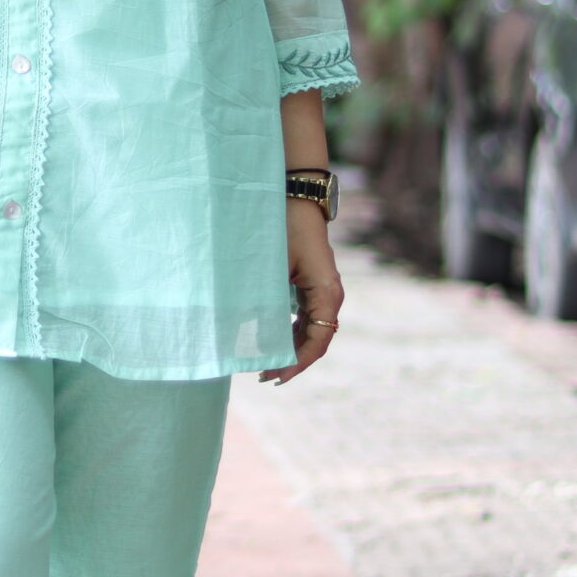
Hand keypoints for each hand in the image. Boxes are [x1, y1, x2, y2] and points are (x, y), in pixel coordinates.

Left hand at [259, 198, 342, 384]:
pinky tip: (273, 342)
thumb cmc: (285, 229)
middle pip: (315, 340)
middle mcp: (329, 296)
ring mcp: (322, 291)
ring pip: (310, 330)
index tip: (277, 375)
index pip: (317, 340)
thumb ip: (264, 300)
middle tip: (265, 377)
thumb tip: (246, 335)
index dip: (298, 361)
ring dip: (291, 348)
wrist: (295, 199)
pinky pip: (305, 318)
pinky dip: (290, 333)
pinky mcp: (312, 286)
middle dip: (292, 360)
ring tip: (268, 366)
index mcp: (327, 294)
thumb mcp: (272, 267)